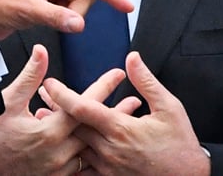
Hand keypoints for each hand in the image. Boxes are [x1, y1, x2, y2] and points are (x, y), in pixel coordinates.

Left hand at [0, 0, 133, 44]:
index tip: (127, 6)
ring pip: (76, 5)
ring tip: (42, 17)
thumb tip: (80, 24)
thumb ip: (57, 17)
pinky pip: (66, 10)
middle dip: (75, 11)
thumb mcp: (28, 11)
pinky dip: (61, 18)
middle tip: (53, 17)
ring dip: (66, 16)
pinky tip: (43, 18)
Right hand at [0, 44, 129, 175]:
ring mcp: (57, 169)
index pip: (83, 105)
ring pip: (91, 150)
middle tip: (135, 101)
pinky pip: (81, 168)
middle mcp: (57, 153)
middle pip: (95, 130)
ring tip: (128, 124)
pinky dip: (93, 155)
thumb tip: (41, 51)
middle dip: (116, 114)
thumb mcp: (8, 101)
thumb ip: (30, 77)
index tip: (118, 74)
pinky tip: (104, 147)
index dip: (102, 88)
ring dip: (108, 135)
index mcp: (48, 131)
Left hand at [43, 52, 210, 175]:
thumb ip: (146, 82)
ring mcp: (107, 167)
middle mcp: (109, 149)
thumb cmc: (180, 145)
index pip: (83, 109)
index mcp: (120, 129)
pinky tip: (62, 148)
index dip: (62, 95)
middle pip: (72, 127)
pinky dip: (71, 156)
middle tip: (41, 96)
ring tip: (43, 117)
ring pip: (74, 147)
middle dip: (54, 110)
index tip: (49, 84)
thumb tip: (132, 58)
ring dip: (59, 132)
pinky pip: (83, 169)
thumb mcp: (169, 107)